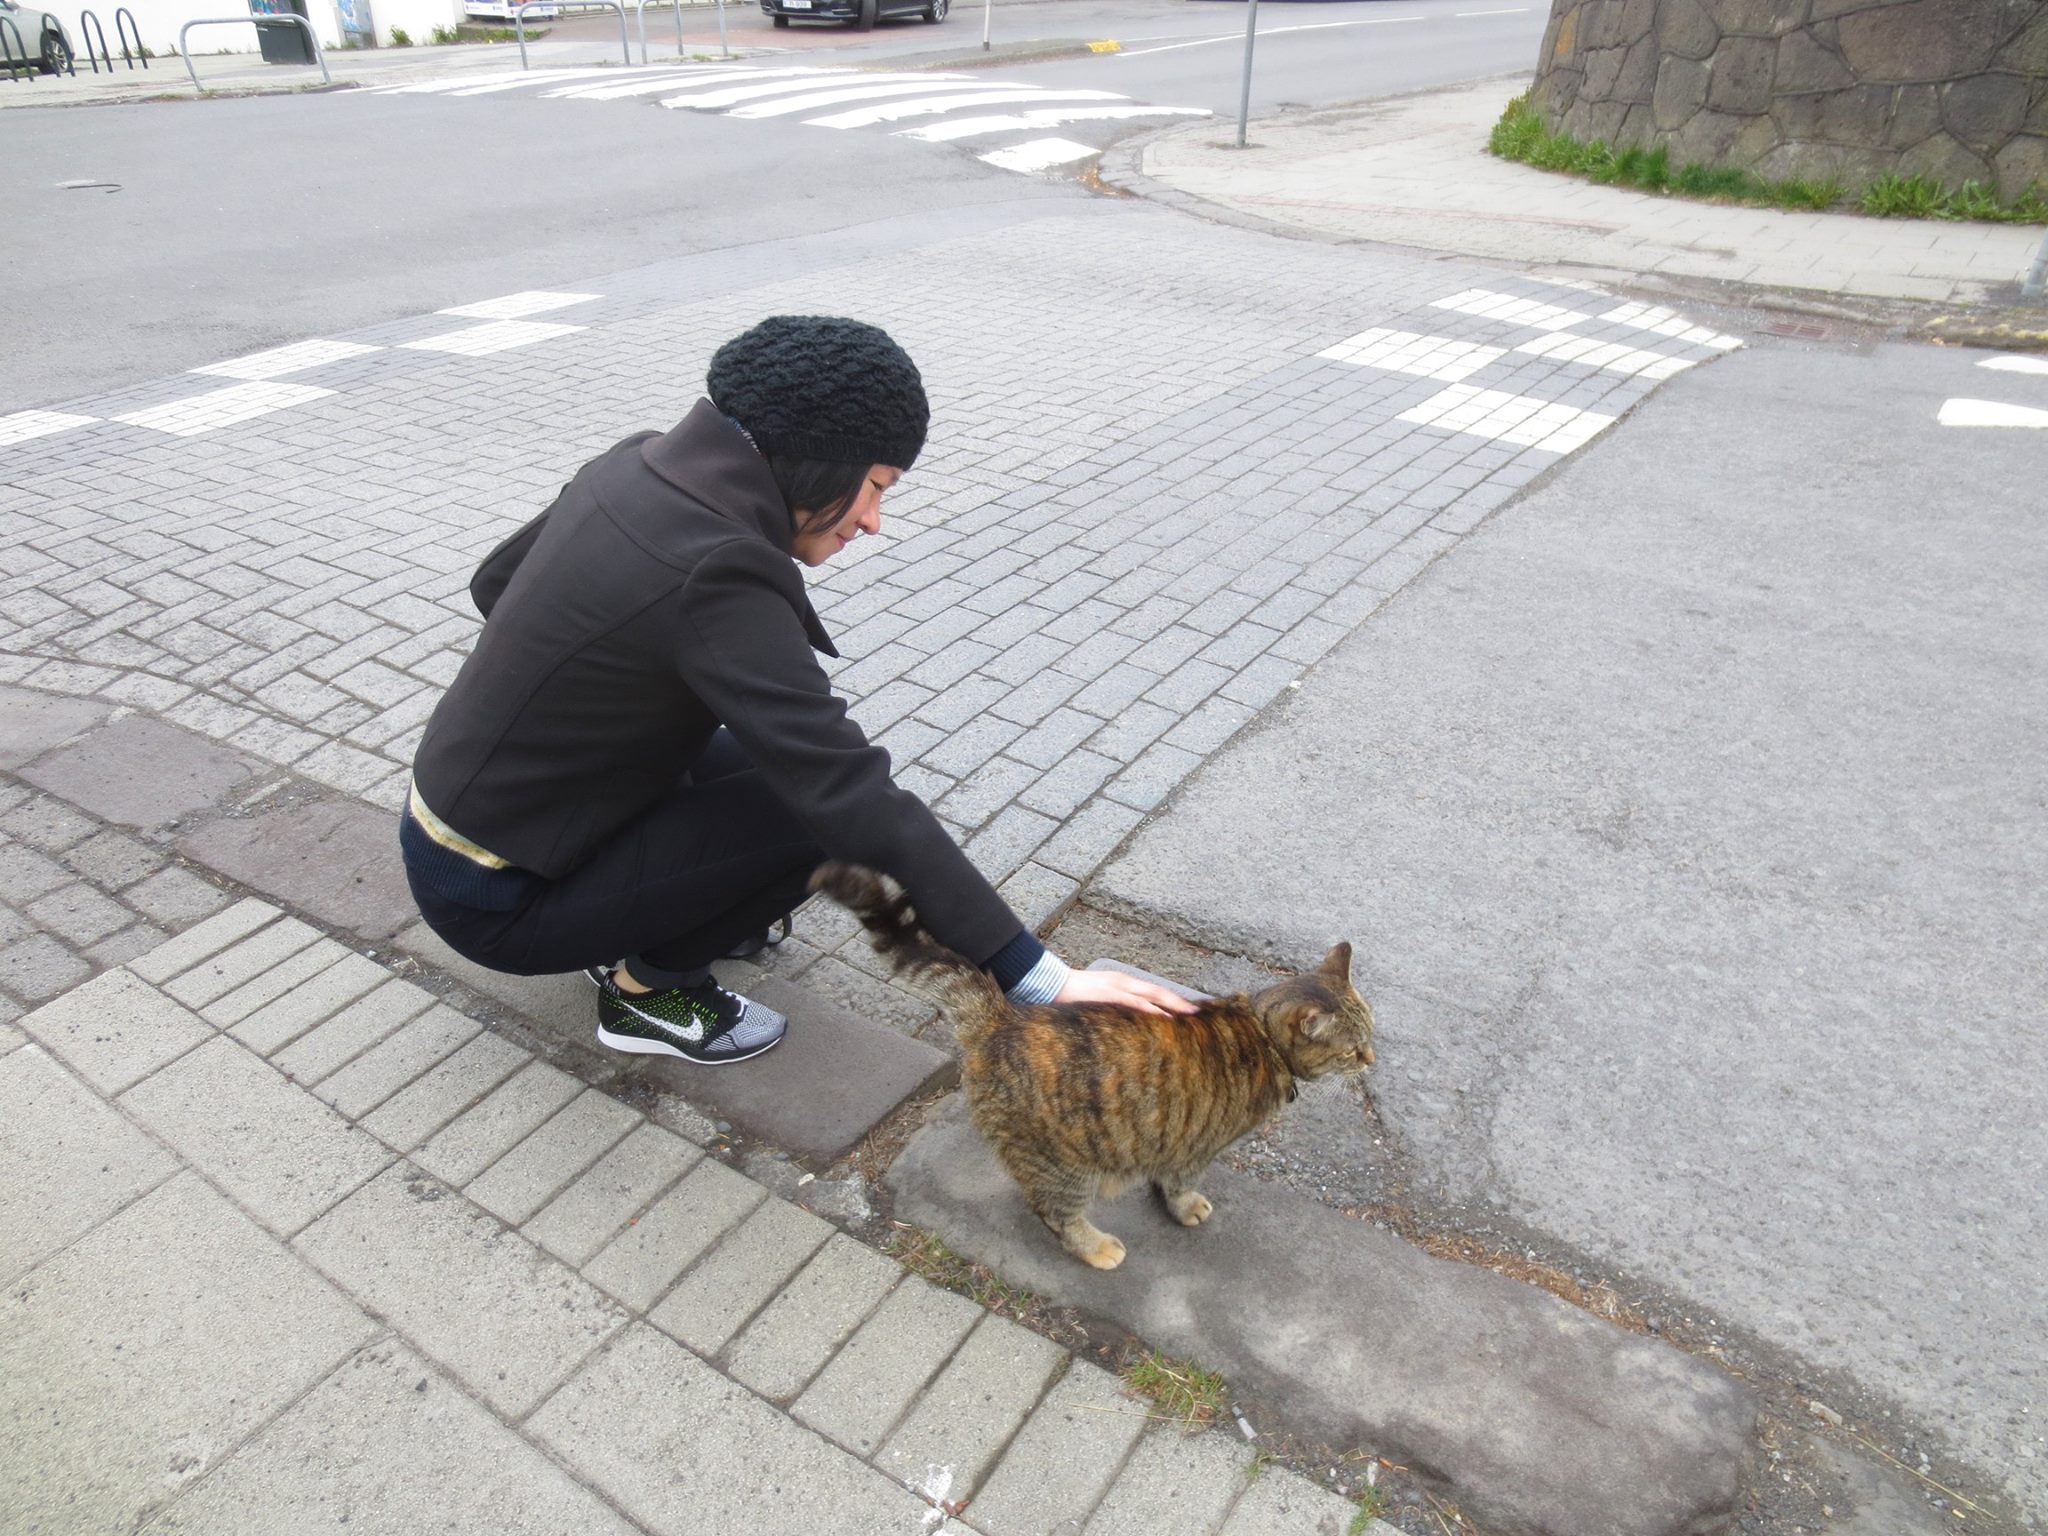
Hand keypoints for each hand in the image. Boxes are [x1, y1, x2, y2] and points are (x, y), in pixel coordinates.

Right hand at [1053, 968, 1199, 1016]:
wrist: (1049, 984)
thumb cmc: (1071, 997)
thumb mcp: (1097, 1003)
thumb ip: (1113, 1010)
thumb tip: (1127, 1024)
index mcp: (1121, 984)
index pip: (1151, 992)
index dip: (1170, 1000)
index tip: (1186, 1011)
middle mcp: (1123, 982)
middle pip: (1158, 991)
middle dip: (1178, 1002)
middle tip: (1197, 1014)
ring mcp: (1116, 987)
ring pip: (1151, 995)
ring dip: (1171, 1005)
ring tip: (1188, 1016)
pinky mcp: (1109, 995)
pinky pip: (1135, 1003)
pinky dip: (1151, 1010)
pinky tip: (1164, 1017)